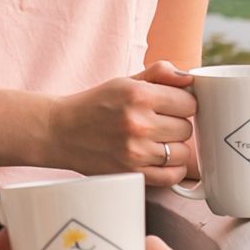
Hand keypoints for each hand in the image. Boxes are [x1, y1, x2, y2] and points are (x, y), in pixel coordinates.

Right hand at [45, 61, 199, 185]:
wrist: (60, 131)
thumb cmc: (95, 105)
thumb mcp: (124, 82)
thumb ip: (159, 74)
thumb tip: (189, 79)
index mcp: (138, 95)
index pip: (188, 102)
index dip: (180, 103)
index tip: (169, 106)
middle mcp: (137, 123)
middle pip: (187, 128)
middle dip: (175, 124)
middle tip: (156, 124)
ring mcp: (135, 151)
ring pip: (182, 152)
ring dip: (173, 148)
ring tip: (154, 141)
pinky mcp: (132, 173)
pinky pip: (172, 175)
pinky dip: (171, 169)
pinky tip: (158, 159)